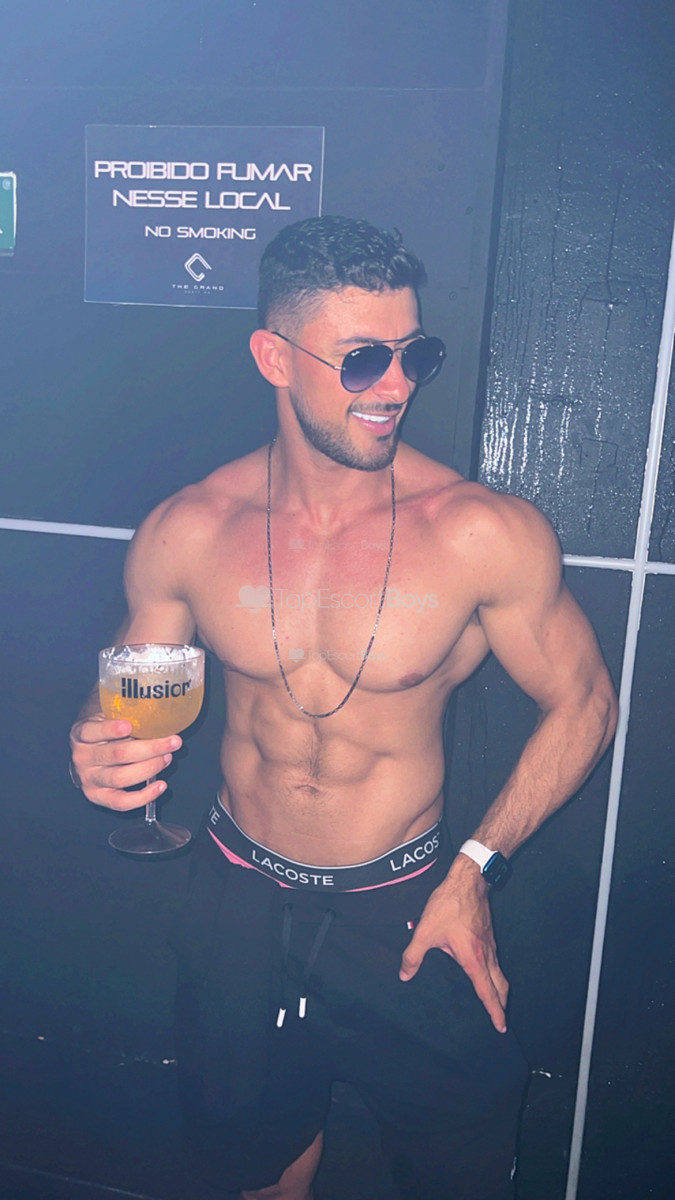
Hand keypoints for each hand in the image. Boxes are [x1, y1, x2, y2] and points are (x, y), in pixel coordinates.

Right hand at [69, 714, 181, 810]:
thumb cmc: (104, 729)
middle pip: (116, 755)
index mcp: (81, 733)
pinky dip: (143, 797)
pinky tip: (160, 785)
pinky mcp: (98, 796)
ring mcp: (89, 779)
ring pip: (120, 778)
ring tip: (167, 758)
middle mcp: (82, 757)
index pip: (92, 731)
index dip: (111, 729)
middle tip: (171, 741)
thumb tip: (156, 694)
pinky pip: (120, 802)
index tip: (130, 725)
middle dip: (149, 748)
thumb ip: (123, 708)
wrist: (86, 750)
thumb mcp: (106, 713)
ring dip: (149, 768)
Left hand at [399, 855, 508, 1031]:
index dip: (495, 1012)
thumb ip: (413, 955)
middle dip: (501, 1004)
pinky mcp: (488, 935)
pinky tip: (483, 971)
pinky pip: (495, 961)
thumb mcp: (426, 931)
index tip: (501, 1027)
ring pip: (500, 973)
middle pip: (501, 986)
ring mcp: (490, 944)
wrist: (469, 879)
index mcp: (474, 960)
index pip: (488, 993)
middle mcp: (487, 955)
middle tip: (500, 1019)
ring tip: (493, 1000)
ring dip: (499, 989)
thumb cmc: (450, 904)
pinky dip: (495, 974)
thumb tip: (404, 975)